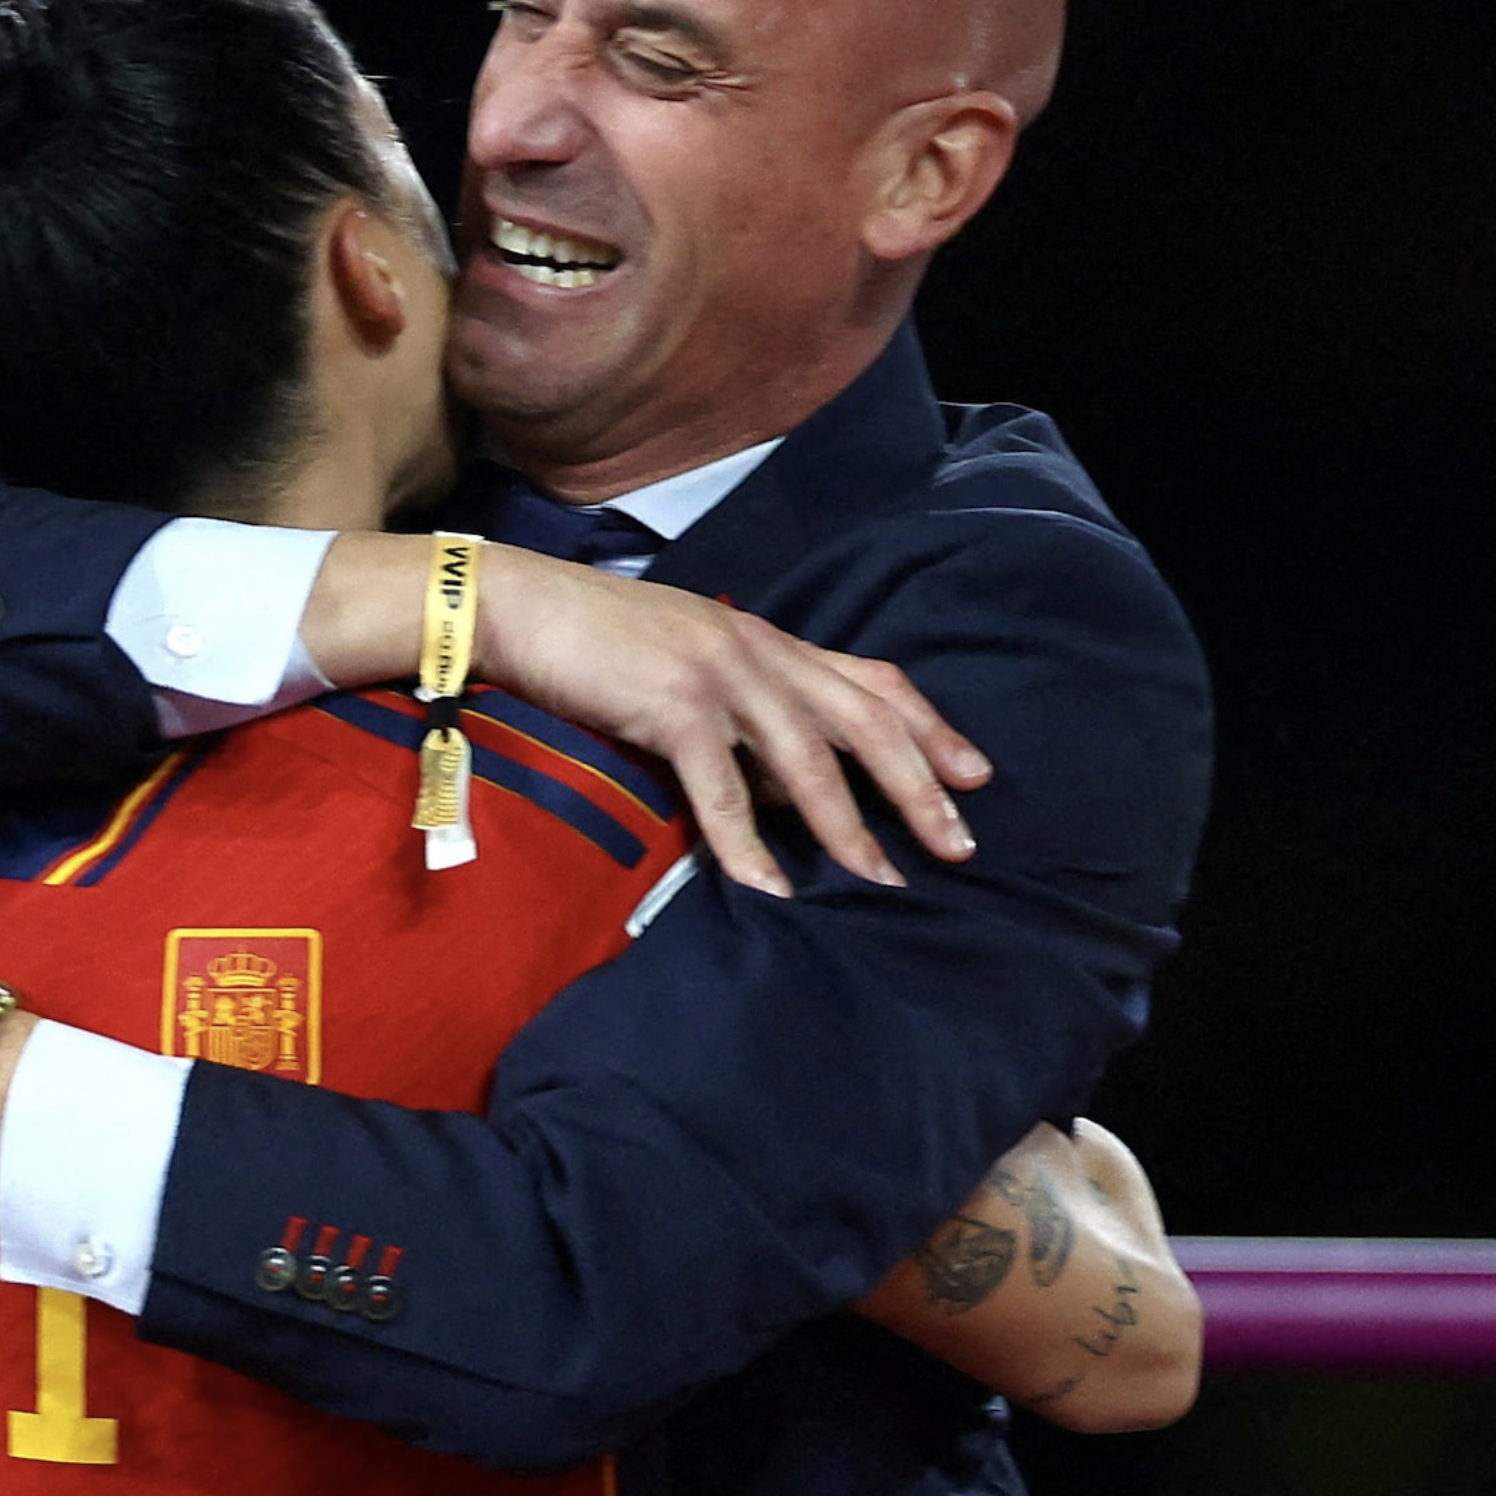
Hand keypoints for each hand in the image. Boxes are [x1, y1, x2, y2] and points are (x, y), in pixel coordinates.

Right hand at [475, 547, 989, 895]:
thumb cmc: (598, 643)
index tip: (975, 776)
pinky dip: (750, 846)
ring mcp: (718, 676)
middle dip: (918, 786)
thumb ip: (746, 716)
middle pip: (863, 721)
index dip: (930, 728)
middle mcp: (758, 652)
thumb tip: (789, 792)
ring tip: (881, 881)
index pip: (873, 681)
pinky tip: (771, 889)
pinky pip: (723, 789)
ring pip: (808, 759)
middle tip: (958, 844)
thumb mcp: (690, 666)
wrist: (521, 606)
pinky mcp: (673, 705)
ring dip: (851, 827)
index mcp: (765, 641)